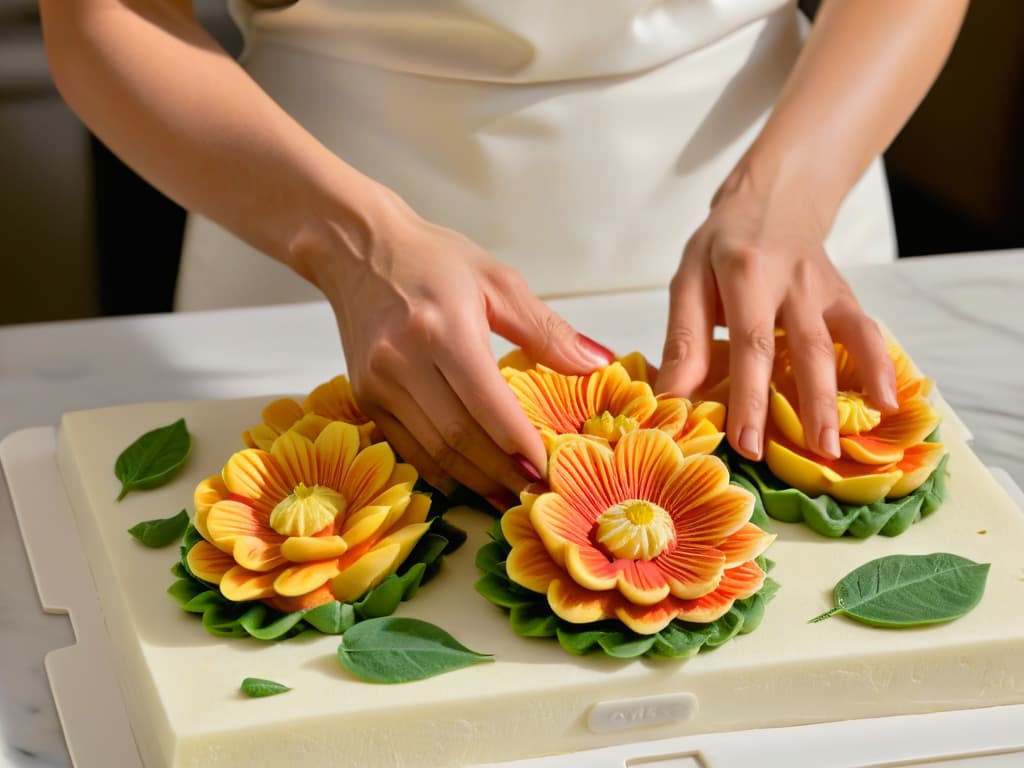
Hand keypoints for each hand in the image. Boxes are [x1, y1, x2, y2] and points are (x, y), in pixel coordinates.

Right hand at [308, 195, 613, 505]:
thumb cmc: (432, 259)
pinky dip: (442, 470)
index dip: (519, 445)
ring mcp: (378, 383)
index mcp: (441, 329)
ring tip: (509, 496)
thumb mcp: (497, 281)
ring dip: (474, 479)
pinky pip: (409, 447)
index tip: (549, 472)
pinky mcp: (364, 397)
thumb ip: (547, 330)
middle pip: (459, 436)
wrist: (357, 248)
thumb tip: (599, 364)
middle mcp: (402, 361)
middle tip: (536, 494)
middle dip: (502, 472)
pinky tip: (470, 480)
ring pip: (433, 450)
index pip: (487, 404)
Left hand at [655, 166, 898, 461]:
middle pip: (802, 347)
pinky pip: (866, 332)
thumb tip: (671, 398)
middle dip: (804, 405)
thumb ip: (684, 337)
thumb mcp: (690, 279)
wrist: (775, 198)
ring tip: (837, 446)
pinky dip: (880, 367)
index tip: (745, 444)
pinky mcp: (845, 296)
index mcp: (745, 274)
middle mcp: (791, 280)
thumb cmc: (723, 248)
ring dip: (841, 395)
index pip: (750, 343)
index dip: (749, 396)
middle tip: (804, 456)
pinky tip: (887, 403)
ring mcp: (824, 288)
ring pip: (839, 342)